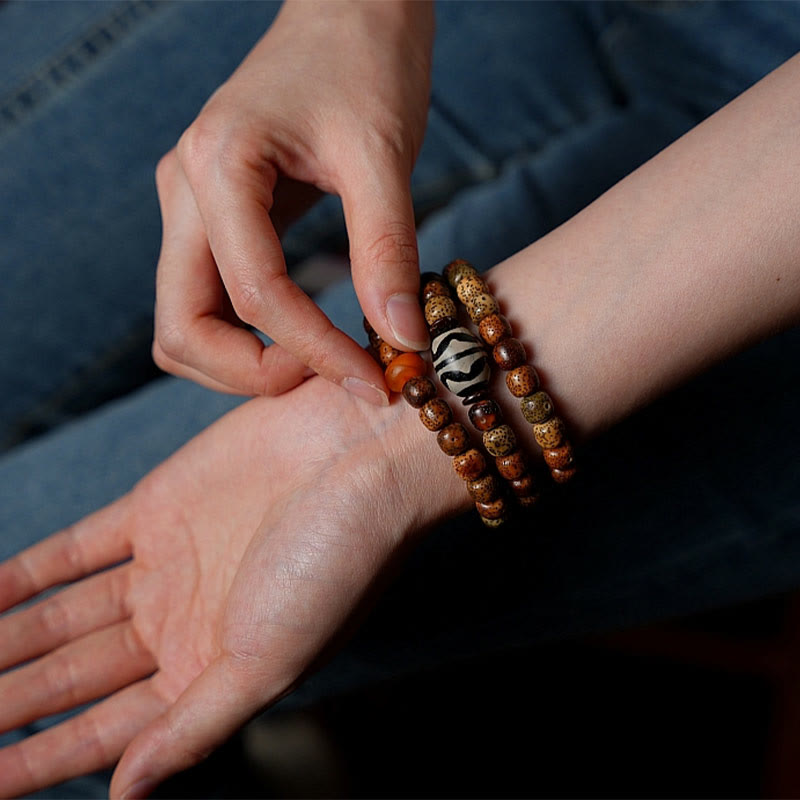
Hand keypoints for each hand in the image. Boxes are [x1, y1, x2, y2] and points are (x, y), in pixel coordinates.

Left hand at [0, 377, 466, 797]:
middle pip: (73, 678)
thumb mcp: (271, 660)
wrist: (366, 457)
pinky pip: (74, 549)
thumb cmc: (339, 565)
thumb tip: (127, 792)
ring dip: (7, 644)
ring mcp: (167, 563)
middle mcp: (184, 622)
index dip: (40, 761)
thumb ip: (195, 725)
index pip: (108, 733)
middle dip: (9, 704)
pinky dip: (25, 574)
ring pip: (63, 617)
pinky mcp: (156, 505)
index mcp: (214, 670)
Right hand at [152, 0, 433, 402]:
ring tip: (321, 362)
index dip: (315, 352)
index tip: (374, 379)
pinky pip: (209, 303)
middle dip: (254, 376)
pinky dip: (250, 337)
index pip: (253, 295)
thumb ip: (388, 250)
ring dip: (244, 365)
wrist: (347, 12)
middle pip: (182, 330)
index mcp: (218, 166)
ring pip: (186, 325)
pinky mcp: (212, 220)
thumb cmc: (364, 63)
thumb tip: (403, 338)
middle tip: (333, 377)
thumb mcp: (383, 155)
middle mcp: (185, 192)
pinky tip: (308, 336)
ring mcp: (190, 209)